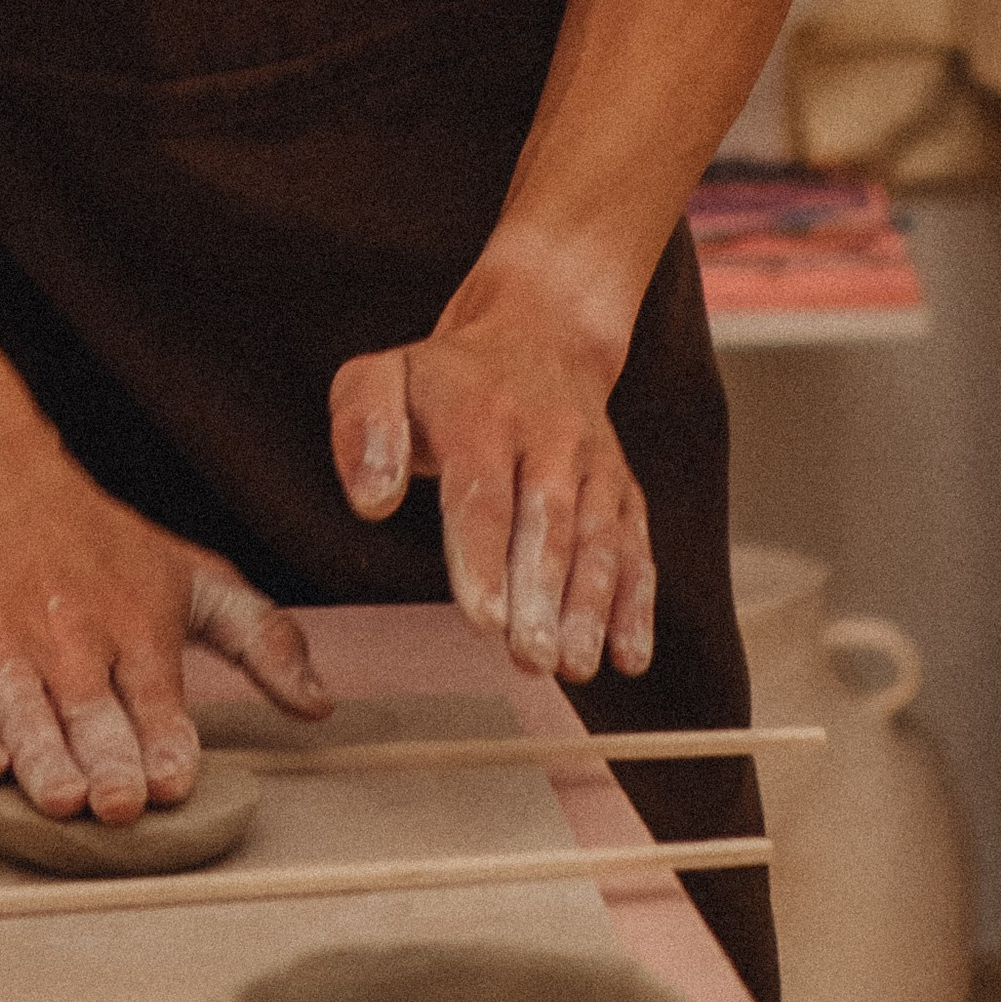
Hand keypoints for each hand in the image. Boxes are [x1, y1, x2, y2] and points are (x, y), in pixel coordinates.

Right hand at [0, 431, 328, 819]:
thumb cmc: (98, 544)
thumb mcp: (190, 577)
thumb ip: (261, 639)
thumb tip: (320, 705)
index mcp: (134, 622)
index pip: (154, 695)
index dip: (163, 740)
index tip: (172, 779)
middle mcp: (69, 637)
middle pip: (89, 713)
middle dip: (105, 759)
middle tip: (118, 804)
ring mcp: (0, 648)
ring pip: (24, 714)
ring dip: (42, 759)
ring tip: (62, 798)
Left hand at [330, 282, 653, 683]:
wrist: (541, 335)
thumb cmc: (447, 380)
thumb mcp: (382, 377)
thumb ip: (363, 428)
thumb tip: (372, 500)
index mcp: (482, 412)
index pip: (483, 492)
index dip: (485, 558)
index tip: (484, 619)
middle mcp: (549, 435)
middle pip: (548, 522)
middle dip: (543, 595)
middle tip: (532, 658)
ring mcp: (593, 463)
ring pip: (598, 538)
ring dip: (591, 607)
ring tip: (574, 666)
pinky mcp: (623, 489)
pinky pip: (636, 545)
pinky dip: (637, 601)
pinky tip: (629, 654)